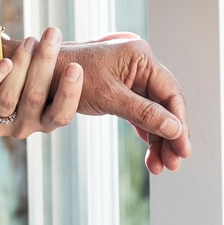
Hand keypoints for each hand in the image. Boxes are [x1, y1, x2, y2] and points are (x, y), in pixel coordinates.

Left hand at [0, 27, 83, 136]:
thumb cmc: (28, 77)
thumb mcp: (48, 79)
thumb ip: (62, 69)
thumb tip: (96, 48)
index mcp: (47, 122)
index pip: (61, 115)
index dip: (68, 93)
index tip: (75, 66)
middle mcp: (24, 128)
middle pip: (34, 99)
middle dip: (44, 63)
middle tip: (52, 35)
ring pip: (8, 98)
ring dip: (20, 65)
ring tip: (30, 41)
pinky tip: (4, 61)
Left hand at [63, 32, 191, 174]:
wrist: (40, 72)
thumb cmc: (69, 76)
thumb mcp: (109, 97)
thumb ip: (143, 113)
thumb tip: (175, 130)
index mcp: (141, 58)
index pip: (171, 94)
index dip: (179, 124)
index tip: (183, 151)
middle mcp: (141, 65)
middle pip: (166, 105)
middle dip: (170, 136)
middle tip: (172, 165)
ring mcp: (132, 77)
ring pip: (154, 111)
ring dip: (158, 139)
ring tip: (160, 167)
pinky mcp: (122, 89)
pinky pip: (141, 111)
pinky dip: (145, 131)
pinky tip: (150, 153)